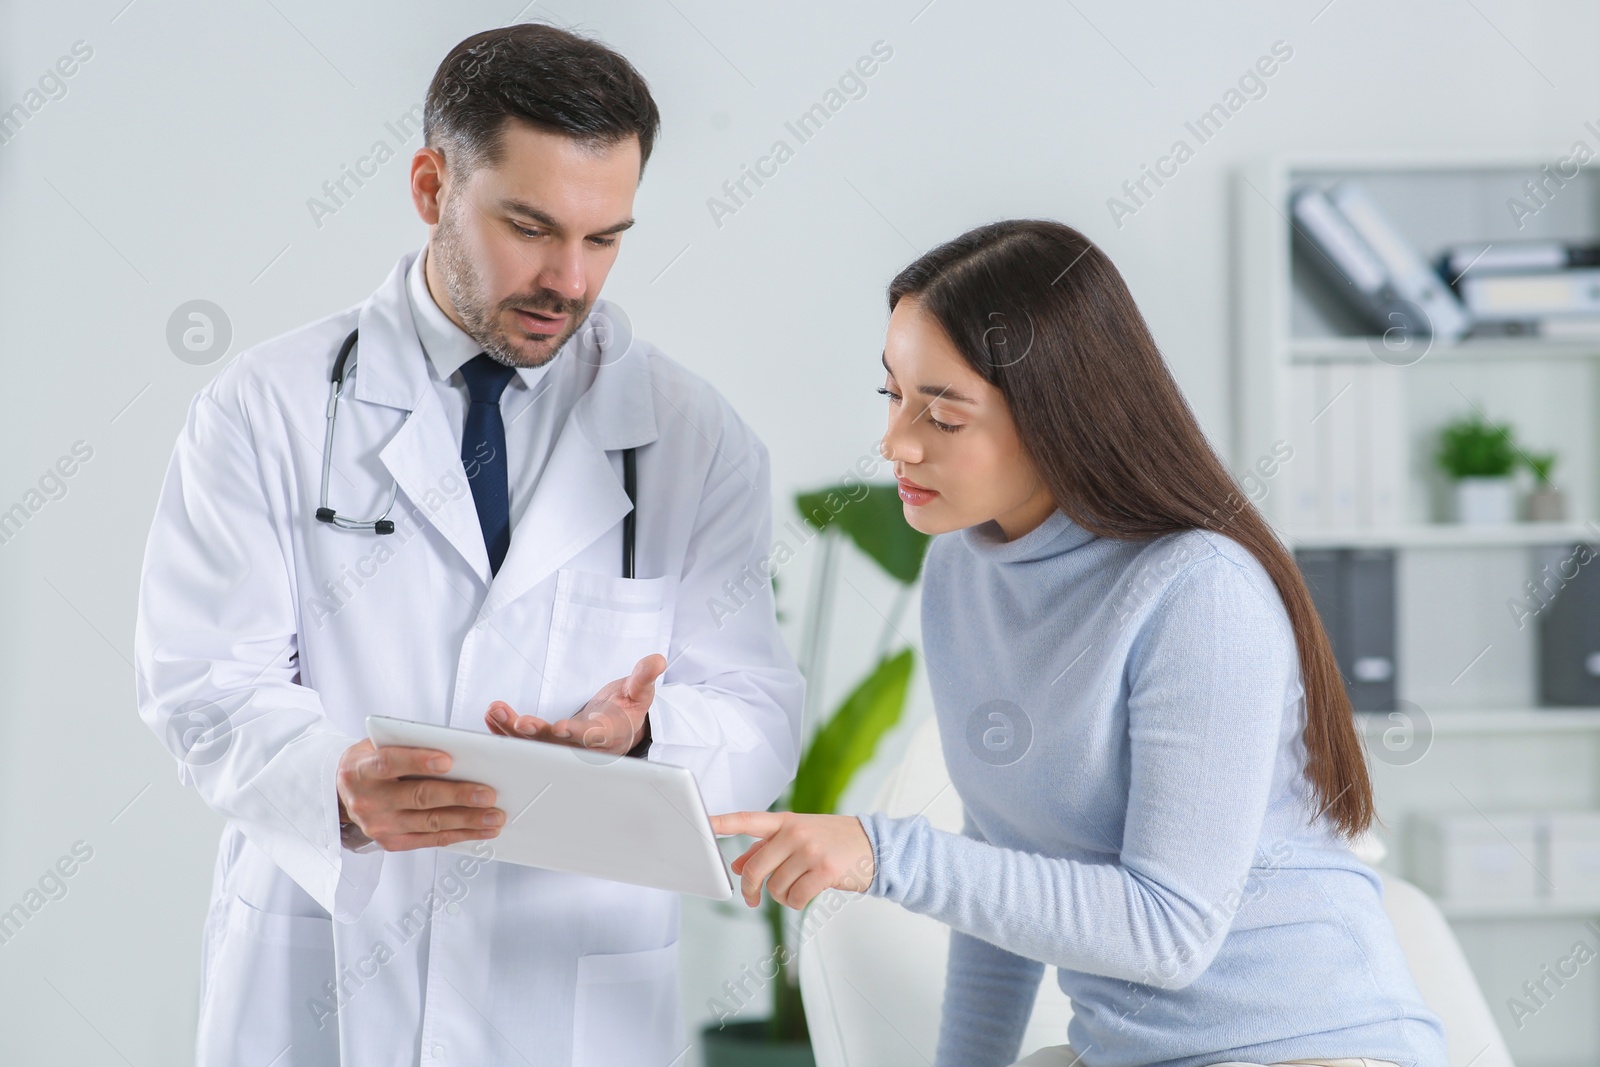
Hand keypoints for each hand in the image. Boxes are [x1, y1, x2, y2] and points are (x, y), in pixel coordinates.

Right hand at [335, 740, 502, 850]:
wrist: (343, 794)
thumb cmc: (371, 762)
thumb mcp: (378, 745)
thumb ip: (407, 745)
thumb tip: (457, 750)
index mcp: (362, 769)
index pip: (390, 763)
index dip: (418, 761)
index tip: (448, 760)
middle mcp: (368, 800)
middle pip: (419, 797)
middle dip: (458, 796)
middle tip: (489, 794)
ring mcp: (379, 825)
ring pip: (430, 822)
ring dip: (467, 820)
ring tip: (494, 816)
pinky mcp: (391, 842)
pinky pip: (431, 839)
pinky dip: (459, 835)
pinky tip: (481, 830)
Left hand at [485, 653, 665, 753]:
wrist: (616, 727)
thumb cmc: (626, 709)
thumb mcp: (640, 692)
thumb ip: (644, 677)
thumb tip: (657, 660)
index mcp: (605, 736)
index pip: (591, 737)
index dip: (576, 734)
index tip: (562, 728)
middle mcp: (579, 747)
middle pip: (555, 743)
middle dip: (535, 733)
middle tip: (519, 723)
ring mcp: (559, 746)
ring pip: (533, 743)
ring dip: (511, 729)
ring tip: (495, 710)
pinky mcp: (545, 742)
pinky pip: (521, 740)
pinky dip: (503, 729)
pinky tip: (490, 717)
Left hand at [710, 811, 875, 909]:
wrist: (875, 846)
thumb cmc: (833, 841)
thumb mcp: (800, 836)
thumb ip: (766, 848)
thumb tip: (736, 864)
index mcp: (786, 821)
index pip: (748, 820)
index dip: (722, 822)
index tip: (703, 824)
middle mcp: (795, 833)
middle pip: (754, 868)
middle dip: (749, 889)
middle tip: (750, 899)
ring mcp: (810, 850)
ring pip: (775, 887)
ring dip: (780, 897)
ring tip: (795, 888)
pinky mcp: (824, 870)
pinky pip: (795, 898)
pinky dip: (796, 903)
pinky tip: (805, 894)